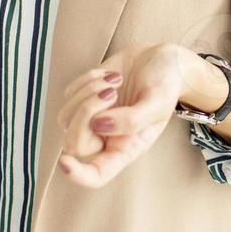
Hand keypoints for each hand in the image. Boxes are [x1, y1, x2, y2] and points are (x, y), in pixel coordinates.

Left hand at [56, 43, 187, 188]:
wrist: (162, 57)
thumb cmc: (165, 84)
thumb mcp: (158, 103)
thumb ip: (132, 120)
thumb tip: (98, 125)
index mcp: (126, 147)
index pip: (97, 174)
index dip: (78, 174)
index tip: (65, 162)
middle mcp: (106, 137)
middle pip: (73, 142)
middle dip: (86, 113)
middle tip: (111, 92)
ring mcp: (92, 116)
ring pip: (66, 118)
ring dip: (87, 93)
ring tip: (114, 81)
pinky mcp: (84, 95)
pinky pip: (69, 93)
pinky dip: (87, 80)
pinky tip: (110, 74)